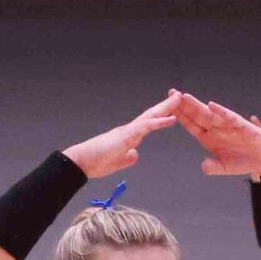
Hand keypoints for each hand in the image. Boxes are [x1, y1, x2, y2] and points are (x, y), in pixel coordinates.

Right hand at [62, 91, 181, 179]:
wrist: (80, 163)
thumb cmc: (95, 162)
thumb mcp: (117, 163)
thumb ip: (127, 158)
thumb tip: (135, 154)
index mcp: (128, 136)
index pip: (148, 123)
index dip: (161, 116)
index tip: (173, 110)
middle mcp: (129, 130)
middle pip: (151, 115)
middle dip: (166, 106)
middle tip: (180, 96)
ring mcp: (127, 131)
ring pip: (150, 116)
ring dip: (166, 108)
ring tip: (179, 99)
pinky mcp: (125, 136)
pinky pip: (145, 127)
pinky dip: (159, 122)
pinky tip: (172, 118)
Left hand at [174, 93, 260, 180]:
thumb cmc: (244, 161)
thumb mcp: (226, 167)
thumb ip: (214, 167)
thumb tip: (204, 166)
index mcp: (209, 138)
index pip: (192, 125)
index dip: (180, 117)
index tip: (166, 109)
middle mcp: (217, 129)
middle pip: (197, 115)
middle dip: (184, 105)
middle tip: (171, 93)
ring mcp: (228, 125)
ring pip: (210, 114)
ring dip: (198, 105)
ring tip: (185, 97)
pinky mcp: (242, 125)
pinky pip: (230, 117)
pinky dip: (221, 112)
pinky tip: (211, 106)